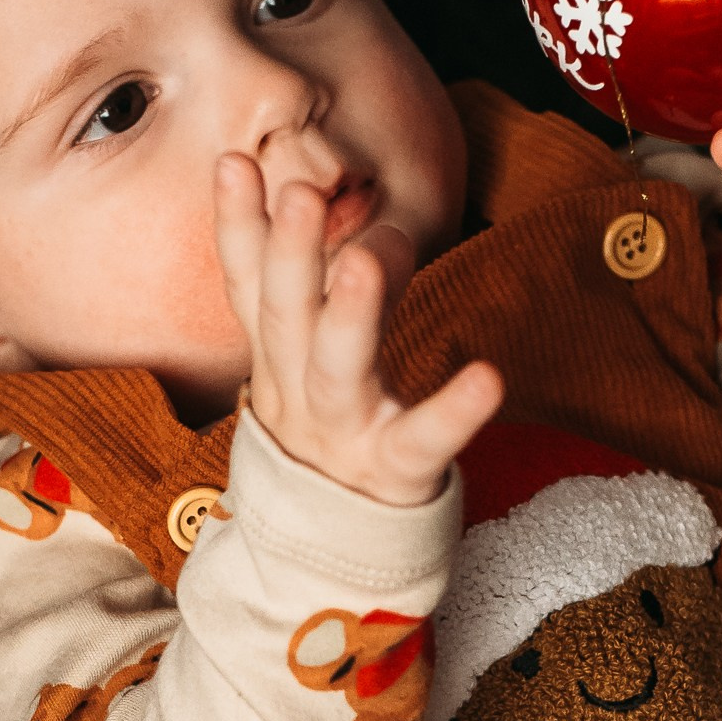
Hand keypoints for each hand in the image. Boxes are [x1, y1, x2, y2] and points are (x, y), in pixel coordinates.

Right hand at [213, 154, 499, 506]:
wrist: (331, 559)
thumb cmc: (332, 439)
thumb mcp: (313, 365)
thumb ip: (328, 295)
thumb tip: (359, 224)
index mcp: (277, 360)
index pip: (250, 286)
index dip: (238, 227)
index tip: (234, 161)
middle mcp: (298, 392)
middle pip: (285, 318)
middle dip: (291, 253)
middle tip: (303, 190)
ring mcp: (343, 432)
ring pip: (337, 368)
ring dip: (349, 313)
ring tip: (366, 259)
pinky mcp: (395, 470)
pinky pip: (423, 438)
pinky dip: (453, 410)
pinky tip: (488, 377)